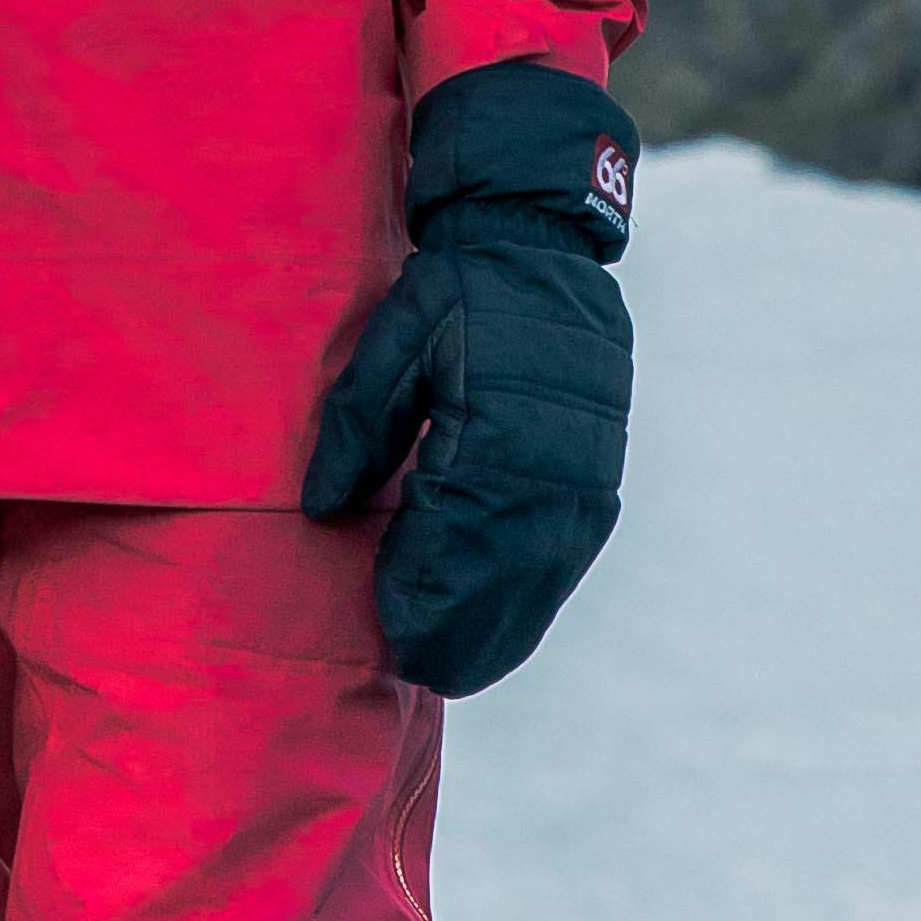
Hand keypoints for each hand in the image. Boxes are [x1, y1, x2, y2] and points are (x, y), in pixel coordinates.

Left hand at [302, 61, 635, 696]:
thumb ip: (357, 426)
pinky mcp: (599, 479)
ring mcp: (582, 481)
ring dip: (500, 630)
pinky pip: (567, 560)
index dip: (422, 594)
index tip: (391, 632)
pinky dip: (535, 600)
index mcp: (494, 438)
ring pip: (539, 580)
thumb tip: (322, 507)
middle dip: (459, 631)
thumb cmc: (459, 293)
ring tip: (456, 670)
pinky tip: (507, 628)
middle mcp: (548, 472)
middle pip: (500, 579)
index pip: (452, 544)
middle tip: (418, 670)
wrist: (542, 250)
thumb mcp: (394, 341)